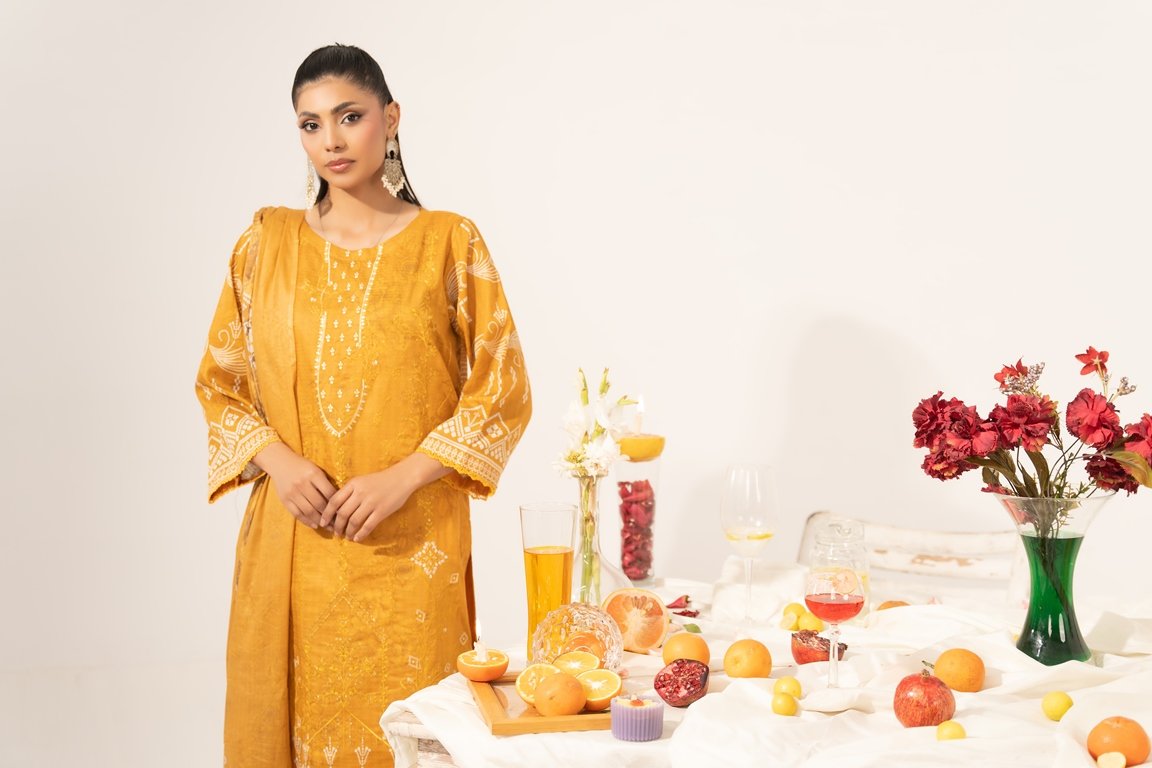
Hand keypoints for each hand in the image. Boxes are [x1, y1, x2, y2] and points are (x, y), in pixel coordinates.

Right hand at [254, 442, 335, 528]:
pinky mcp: (284, 499)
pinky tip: (315, 525)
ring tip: (328, 526)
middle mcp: (302, 483)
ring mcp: (292, 492)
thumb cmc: (302, 466)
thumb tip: (338, 501)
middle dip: (329, 516)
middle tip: (337, 524)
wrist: (280, 462)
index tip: (342, 511)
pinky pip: (297, 513)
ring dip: (319, 521)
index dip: (337, 504)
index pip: (329, 492)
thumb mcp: (316, 470)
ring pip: (308, 511)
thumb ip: (325, 483)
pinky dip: (307, 521)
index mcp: (313, 474)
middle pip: (319, 504)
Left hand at [323, 453, 450, 541]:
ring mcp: (371, 502)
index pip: (334, 501)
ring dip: (348, 532)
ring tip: (347, 536)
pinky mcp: (382, 511)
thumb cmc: (380, 480)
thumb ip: (349, 492)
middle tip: (336, 532)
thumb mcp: (362, 481)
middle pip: (342, 513)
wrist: (402, 478)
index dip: (327, 513)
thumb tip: (336, 510)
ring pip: (354, 521)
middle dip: (337, 526)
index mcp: (353, 484)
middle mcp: (360, 493)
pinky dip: (360, 534)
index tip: (323, 522)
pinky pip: (368, 526)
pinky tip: (357, 538)